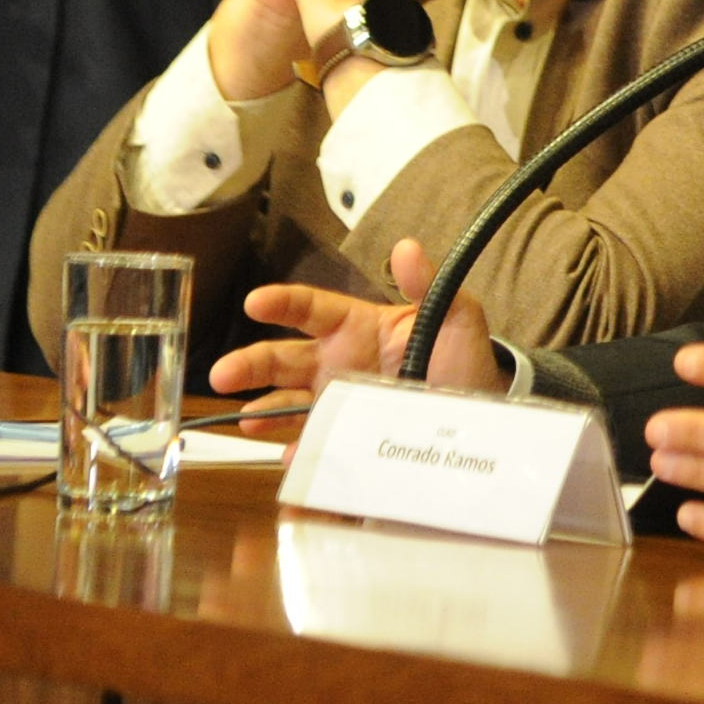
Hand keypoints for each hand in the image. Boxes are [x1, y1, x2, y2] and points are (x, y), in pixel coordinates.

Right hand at [205, 238, 496, 430]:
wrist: (481, 415)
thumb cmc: (463, 361)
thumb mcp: (456, 321)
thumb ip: (430, 286)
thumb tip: (407, 248)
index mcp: (358, 327)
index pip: (311, 308)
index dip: (281, 303)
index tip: (255, 303)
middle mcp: (339, 362)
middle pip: (284, 359)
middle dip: (250, 365)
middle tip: (222, 375)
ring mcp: (339, 402)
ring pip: (288, 403)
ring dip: (263, 412)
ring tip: (246, 423)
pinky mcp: (348, 438)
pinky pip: (316, 443)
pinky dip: (301, 449)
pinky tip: (293, 456)